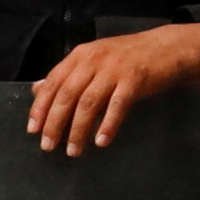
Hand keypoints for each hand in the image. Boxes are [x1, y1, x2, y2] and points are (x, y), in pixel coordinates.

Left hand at [24, 23, 199, 156]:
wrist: (166, 48)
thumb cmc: (126, 57)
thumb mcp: (93, 60)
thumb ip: (66, 75)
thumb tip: (36, 90)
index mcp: (80, 55)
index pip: (53, 82)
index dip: (40, 107)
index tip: (33, 130)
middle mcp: (94, 60)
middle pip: (67, 95)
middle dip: (55, 123)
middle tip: (48, 146)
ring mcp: (114, 69)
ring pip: (89, 102)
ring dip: (78, 129)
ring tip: (73, 151)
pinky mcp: (135, 79)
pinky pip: (117, 105)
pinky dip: (108, 124)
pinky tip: (102, 141)